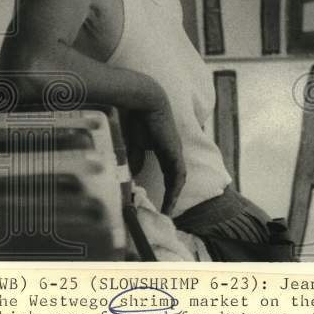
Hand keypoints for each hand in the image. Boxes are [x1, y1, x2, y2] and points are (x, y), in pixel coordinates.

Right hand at [133, 84, 186, 214]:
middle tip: (165, 213)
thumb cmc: (137, 118)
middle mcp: (173, 151)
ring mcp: (176, 151)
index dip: (166, 188)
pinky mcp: (174, 152)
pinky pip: (178, 176)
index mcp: (165, 148)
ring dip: (173, 196)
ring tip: (167, 212)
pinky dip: (174, 190)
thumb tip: (135, 174)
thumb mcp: (134, 144)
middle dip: (171, 196)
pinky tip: (170, 201)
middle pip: (175, 178)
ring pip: (178, 179)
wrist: (144, 101)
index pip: (168, 172)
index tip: (159, 202)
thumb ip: (137, 158)